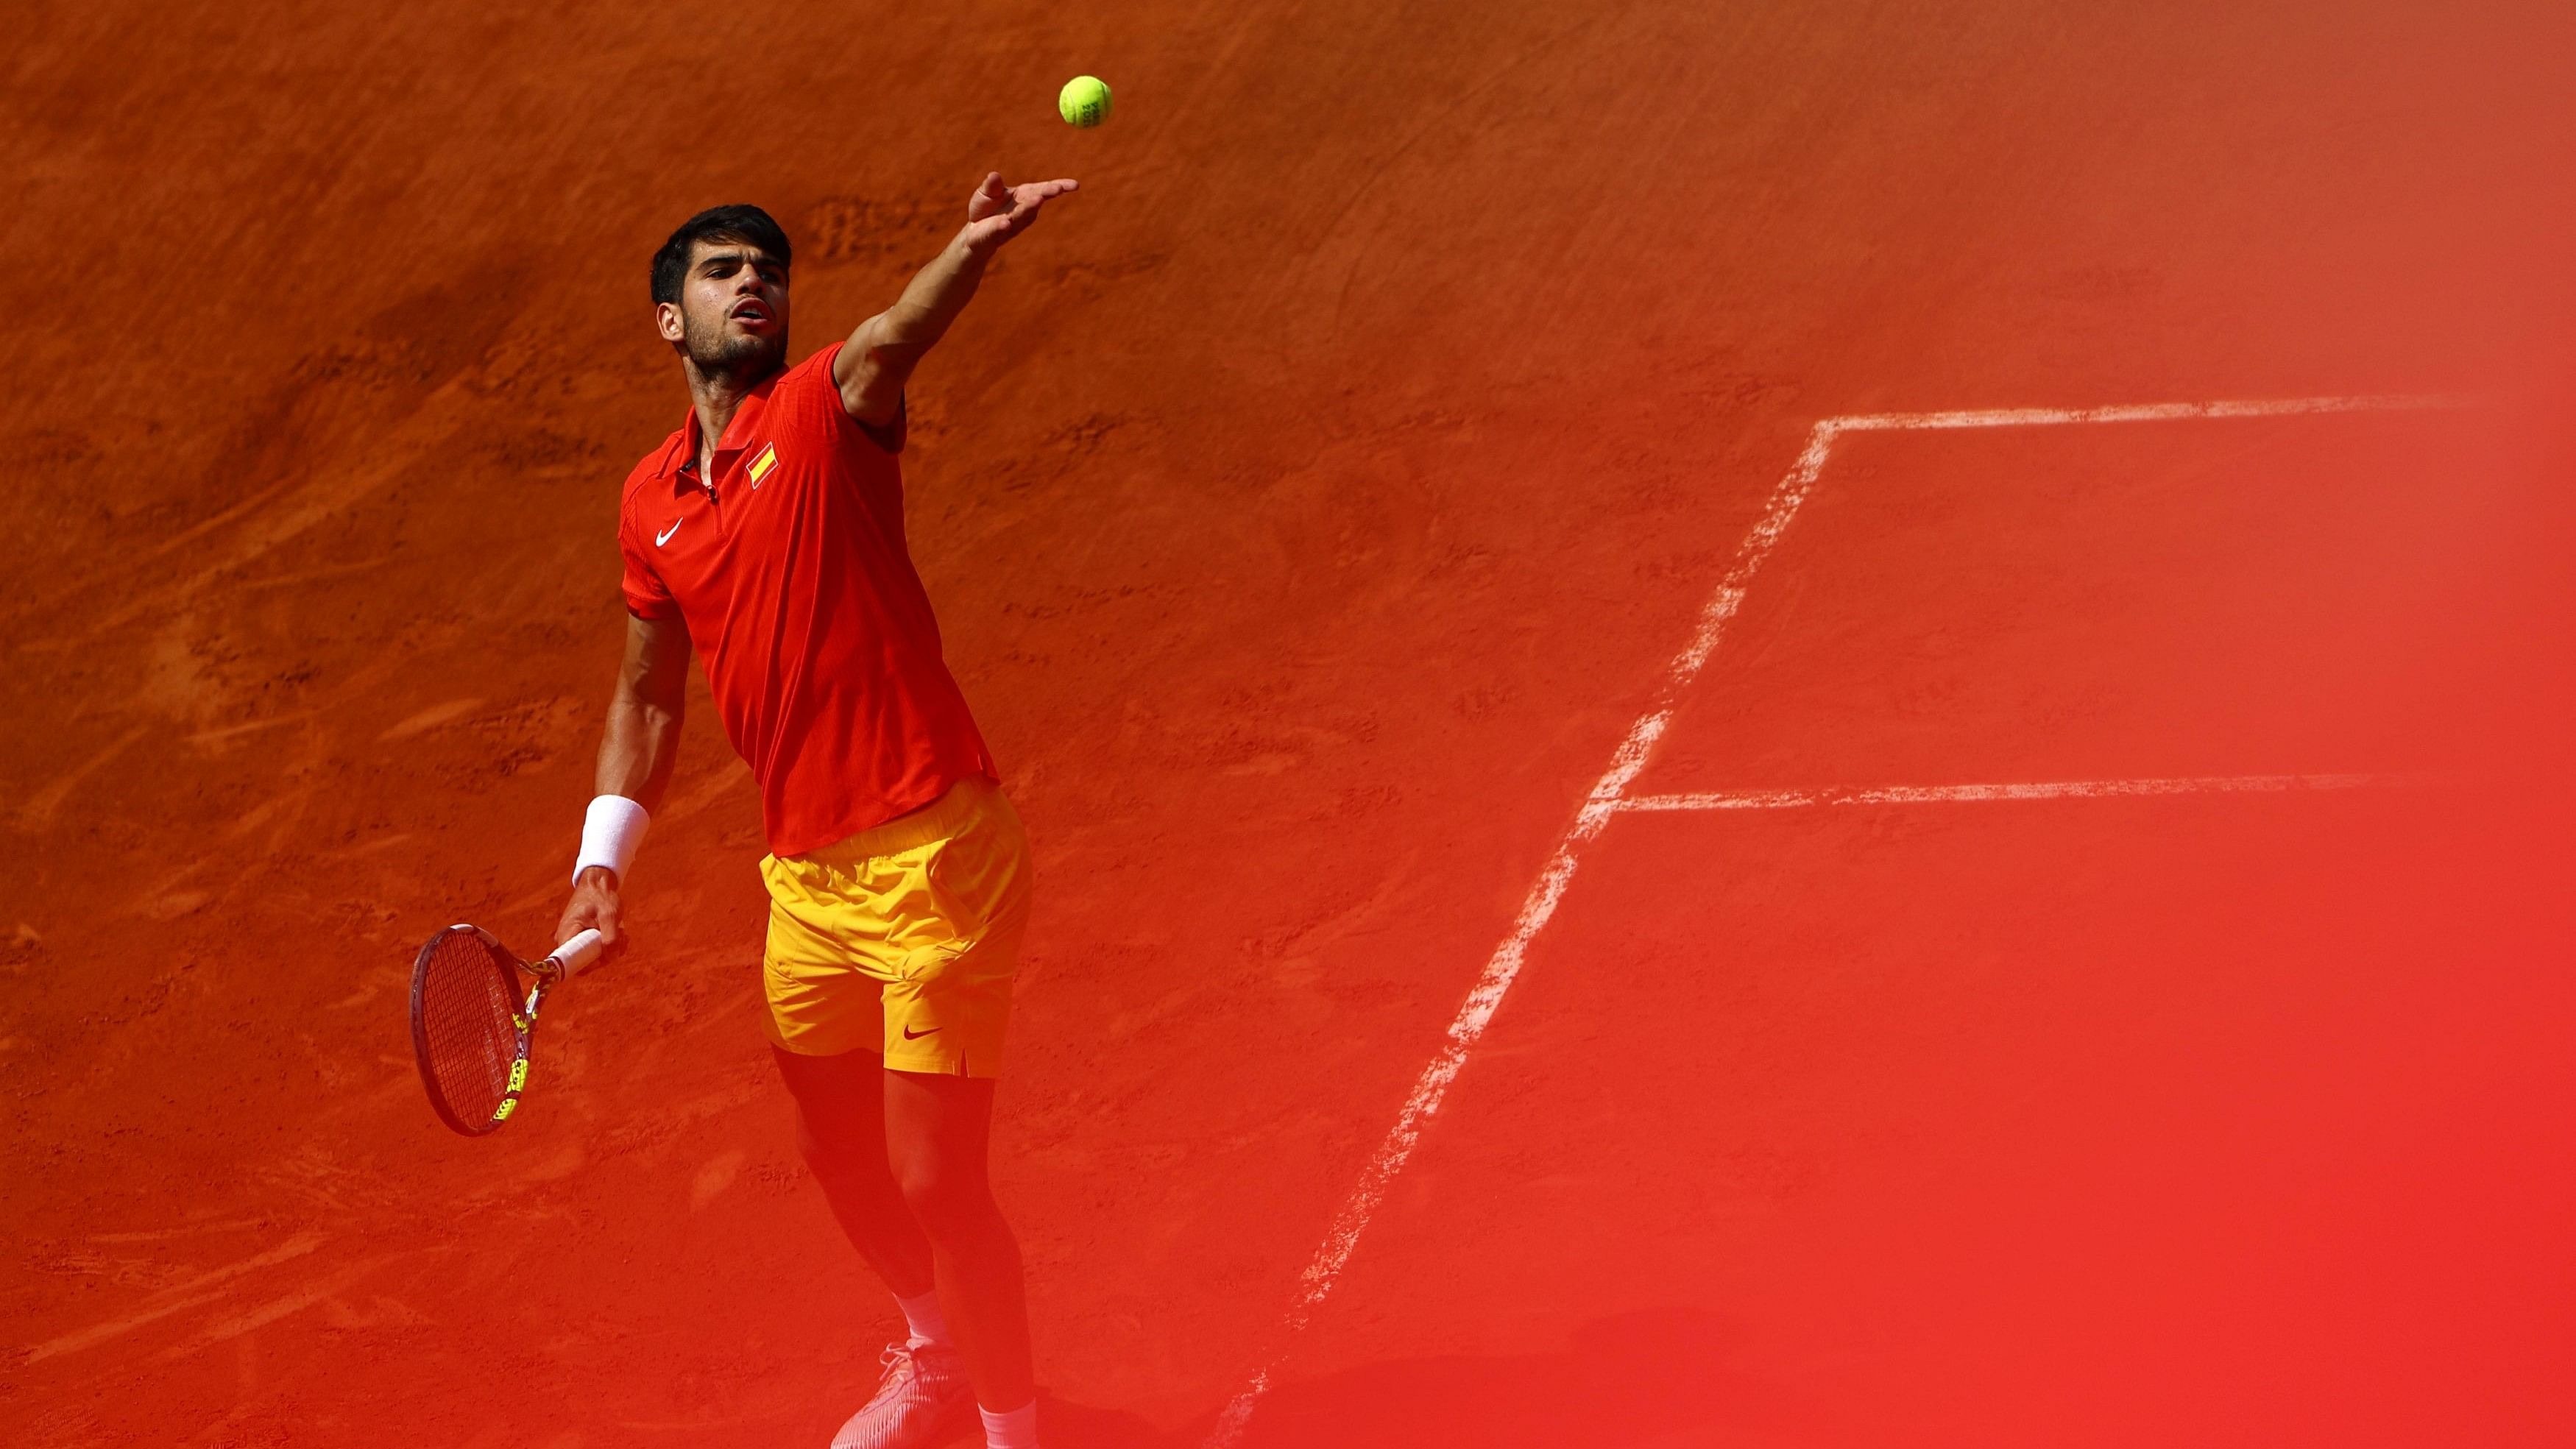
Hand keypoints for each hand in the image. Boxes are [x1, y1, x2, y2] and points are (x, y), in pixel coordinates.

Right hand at [555, 866, 626, 958]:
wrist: (598, 883)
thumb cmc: (601, 896)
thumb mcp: (609, 915)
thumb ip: (610, 937)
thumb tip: (611, 957)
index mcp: (567, 933)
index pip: (570, 962)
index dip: (589, 964)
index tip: (605, 955)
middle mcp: (568, 939)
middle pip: (585, 962)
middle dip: (606, 955)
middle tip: (621, 939)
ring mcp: (576, 940)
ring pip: (594, 958)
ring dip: (612, 949)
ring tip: (622, 932)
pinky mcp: (584, 939)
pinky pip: (597, 951)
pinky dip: (611, 945)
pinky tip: (620, 933)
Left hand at [961, 172, 1077, 256]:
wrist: (974, 232)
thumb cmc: (986, 209)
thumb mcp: (987, 192)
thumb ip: (992, 185)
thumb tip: (994, 175)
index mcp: (1024, 196)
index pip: (1044, 189)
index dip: (1059, 186)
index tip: (1075, 185)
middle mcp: (1022, 210)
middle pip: (1036, 200)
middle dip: (1046, 194)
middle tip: (1057, 188)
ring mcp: (1011, 223)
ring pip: (1021, 215)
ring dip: (1029, 208)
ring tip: (1038, 199)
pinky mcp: (995, 234)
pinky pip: (999, 230)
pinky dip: (1002, 227)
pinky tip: (1005, 223)